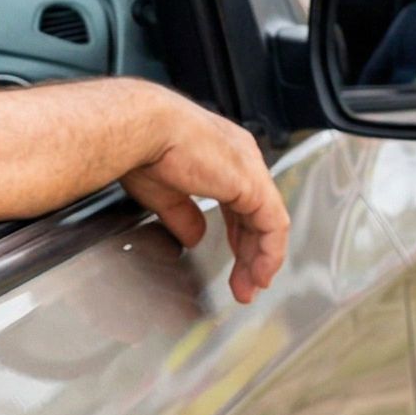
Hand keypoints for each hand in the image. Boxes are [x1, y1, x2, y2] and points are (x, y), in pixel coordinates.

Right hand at [119, 93, 291, 304]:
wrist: (142, 129)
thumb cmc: (143, 147)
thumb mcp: (164, 192)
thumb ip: (184, 215)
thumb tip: (194, 236)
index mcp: (219, 154)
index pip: (240, 201)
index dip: (239, 234)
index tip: (235, 261)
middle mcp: (241, 158)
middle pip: (257, 214)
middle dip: (250, 252)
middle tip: (244, 282)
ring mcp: (250, 170)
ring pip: (268, 222)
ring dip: (261, 258)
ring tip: (251, 285)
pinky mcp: (253, 185)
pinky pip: (273, 225)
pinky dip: (270, 253)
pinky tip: (260, 273)